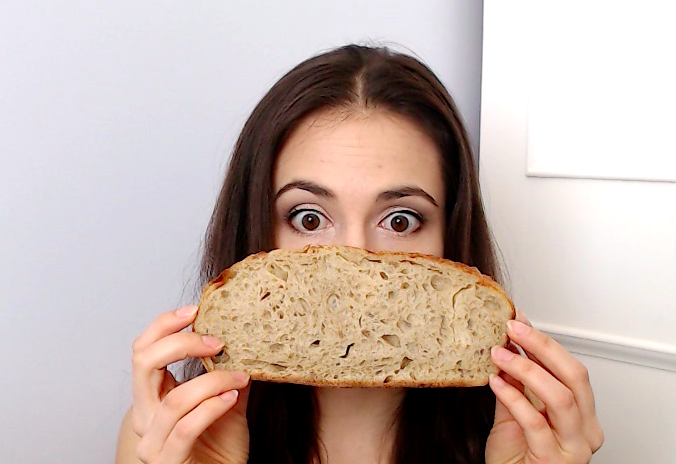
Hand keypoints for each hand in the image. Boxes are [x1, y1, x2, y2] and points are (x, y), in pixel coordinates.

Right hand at [130, 306, 250, 463]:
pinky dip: (212, 407)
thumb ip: (227, 373)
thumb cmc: (221, 449)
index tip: (195, 310)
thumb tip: (245, 339)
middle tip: (217, 340)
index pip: (143, 350)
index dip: (164, 324)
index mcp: (153, 396)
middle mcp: (144, 416)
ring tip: (239, 376)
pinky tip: (232, 398)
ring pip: (174, 398)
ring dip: (212, 381)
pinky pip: (187, 427)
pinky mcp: (168, 461)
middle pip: (144, 363)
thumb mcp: (228, 402)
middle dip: (182, 343)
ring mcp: (152, 441)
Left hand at [485, 311, 603, 463]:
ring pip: (559, 396)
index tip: (518, 320)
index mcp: (582, 414)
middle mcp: (585, 429)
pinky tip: (495, 382)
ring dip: (526, 368)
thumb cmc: (515, 457)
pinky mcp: (552, 460)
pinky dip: (512, 396)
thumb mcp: (516, 410)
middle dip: (541, 346)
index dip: (544, 341)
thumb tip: (510, 342)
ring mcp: (572, 446)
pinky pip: (534, 421)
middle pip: (574, 375)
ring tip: (499, 354)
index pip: (571, 368)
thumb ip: (516, 380)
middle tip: (511, 328)